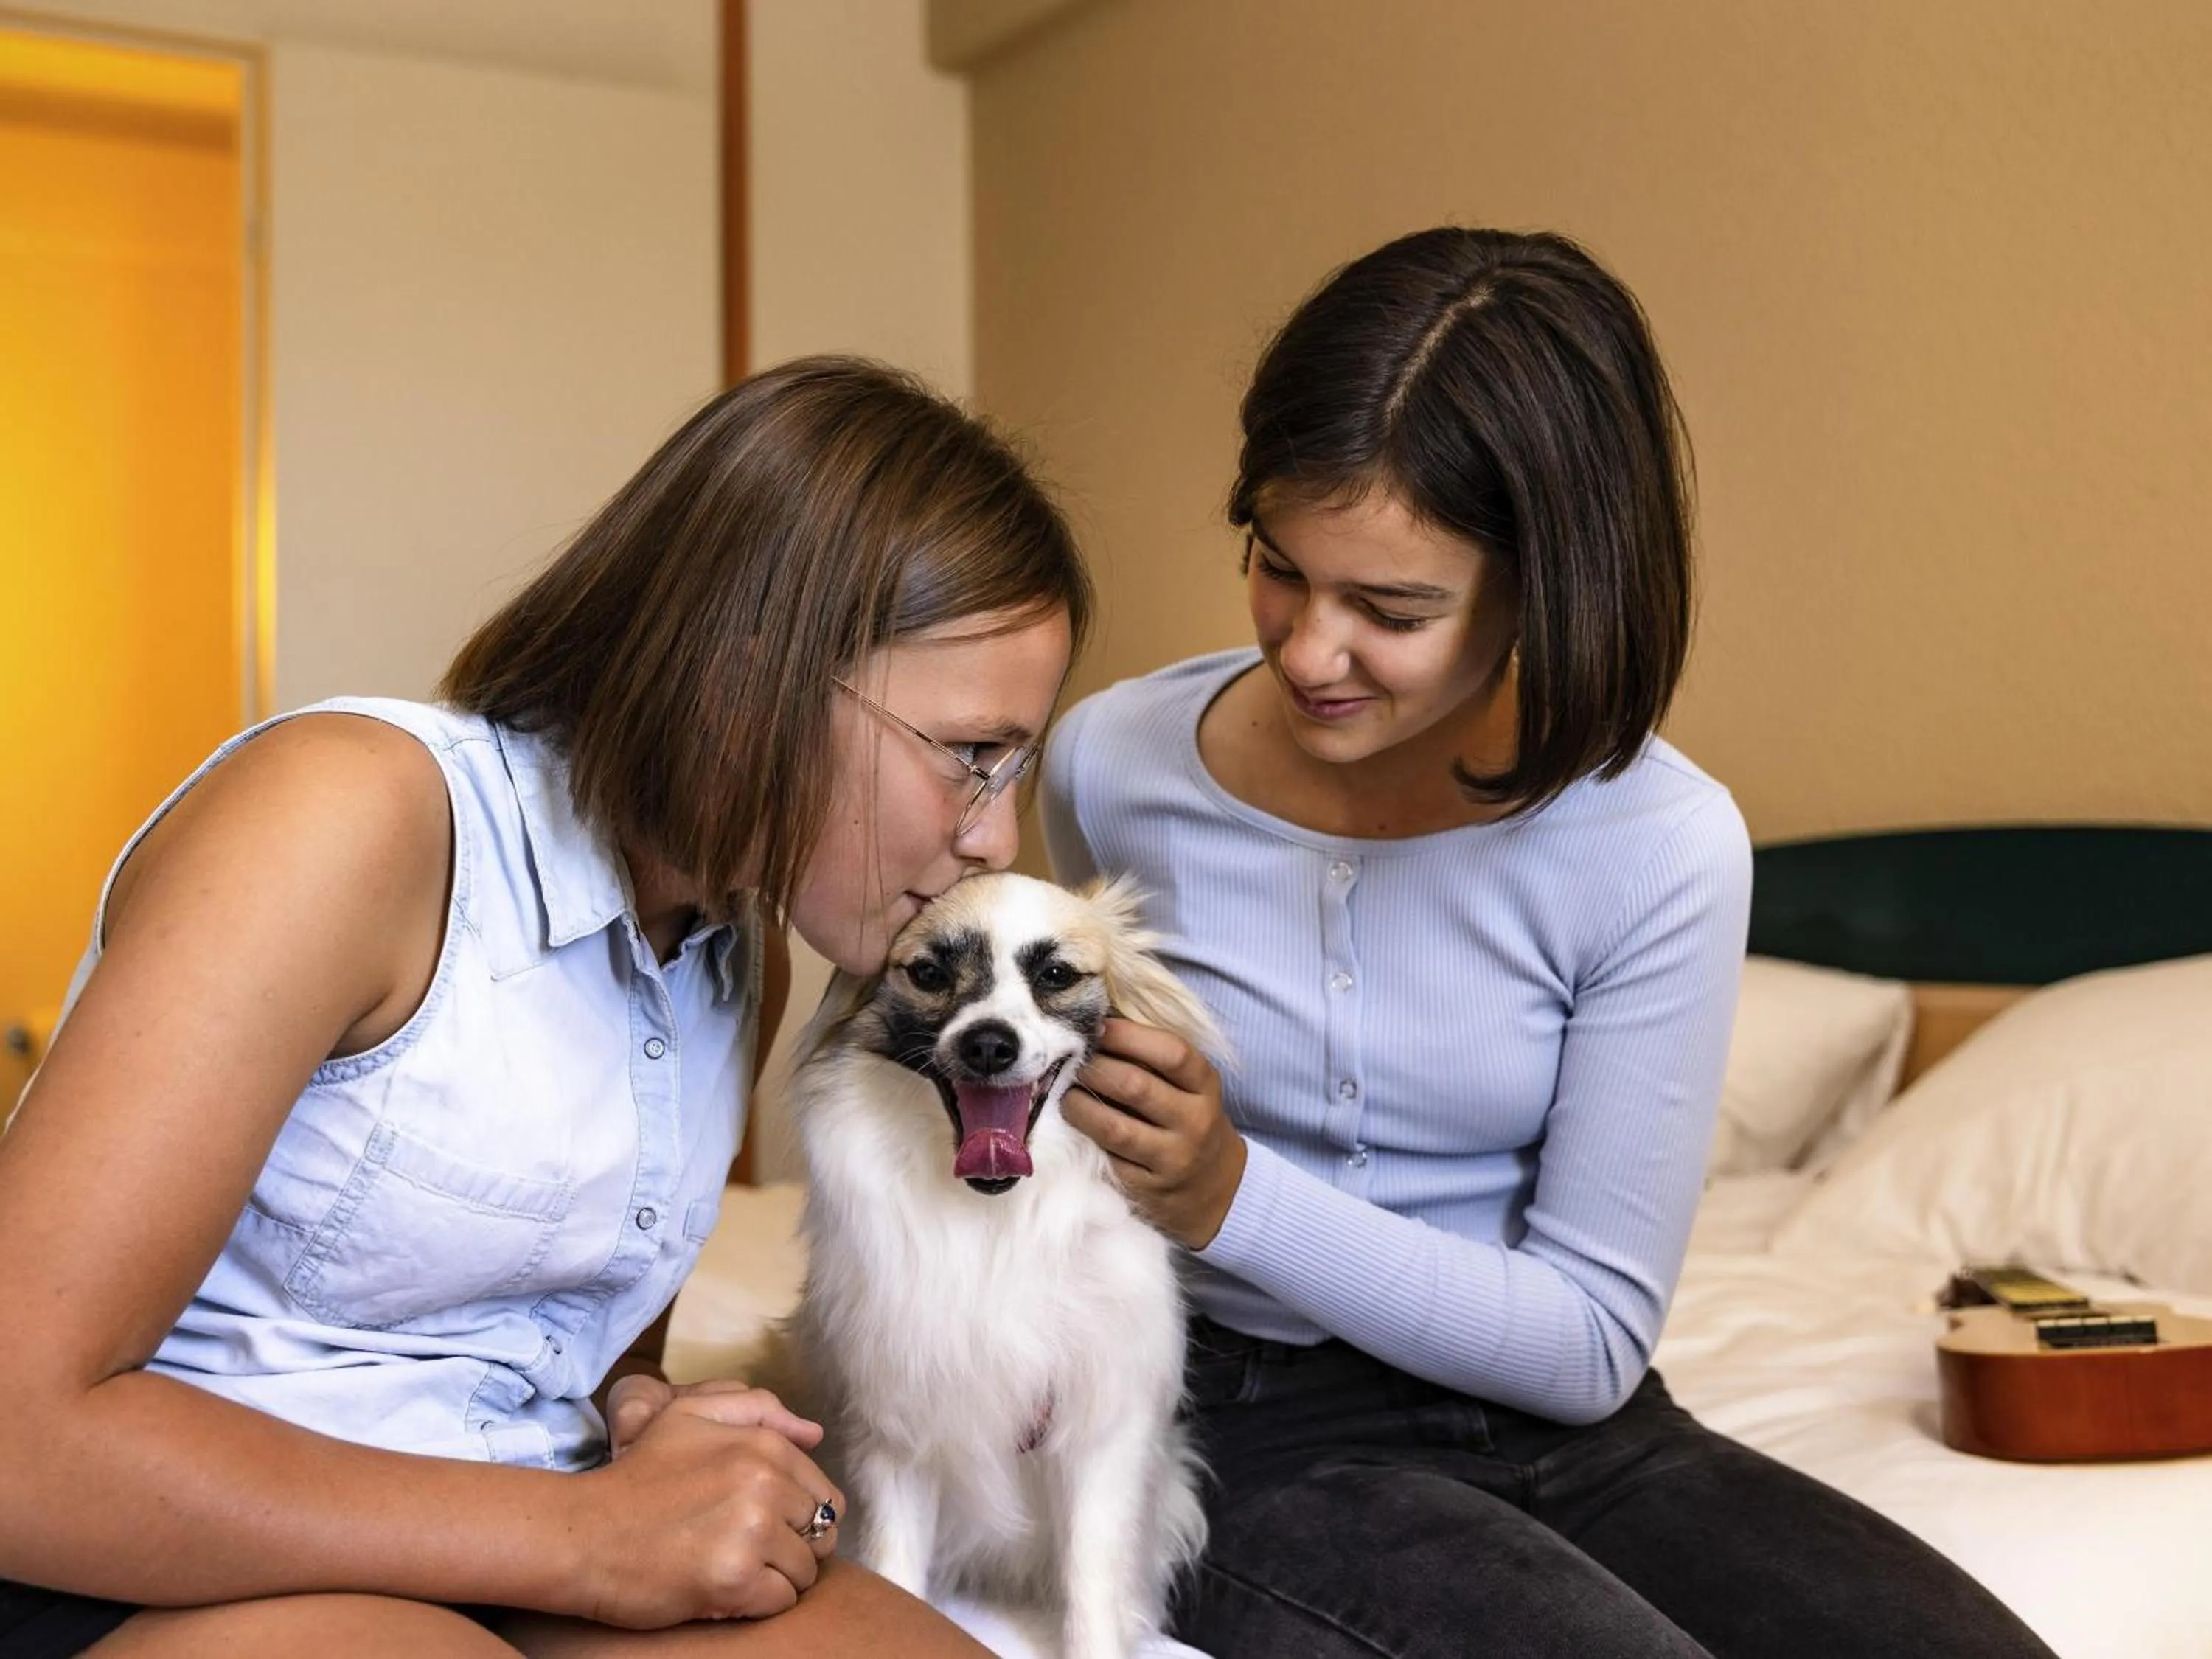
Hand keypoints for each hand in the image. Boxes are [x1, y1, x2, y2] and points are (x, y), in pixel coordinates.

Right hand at [572, 1389, 845, 1627]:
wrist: (581, 1533)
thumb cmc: (637, 1477)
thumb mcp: (688, 1415)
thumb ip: (755, 1408)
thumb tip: (814, 1433)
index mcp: (762, 1445)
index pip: (825, 1494)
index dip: (797, 1517)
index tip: (759, 1523)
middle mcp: (764, 1482)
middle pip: (821, 1533)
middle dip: (791, 1547)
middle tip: (743, 1549)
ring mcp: (750, 1531)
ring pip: (805, 1571)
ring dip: (774, 1578)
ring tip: (731, 1566)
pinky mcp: (733, 1579)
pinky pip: (781, 1601)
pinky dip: (757, 1603)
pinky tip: (722, 1588)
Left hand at [1061, 1017, 1246, 1248]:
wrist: (1216, 1185)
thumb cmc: (1190, 1118)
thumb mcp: (1190, 1086)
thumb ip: (1155, 1058)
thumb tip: (1100, 1024)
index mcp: (1206, 1086)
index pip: (1171, 1053)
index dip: (1129, 1035)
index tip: (1097, 1026)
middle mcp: (1195, 1121)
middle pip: (1136, 1086)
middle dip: (1095, 1069)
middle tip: (1072, 1062)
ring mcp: (1173, 1158)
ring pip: (1115, 1128)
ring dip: (1080, 1106)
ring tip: (1065, 1094)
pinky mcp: (1149, 1189)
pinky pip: (1110, 1160)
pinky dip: (1088, 1139)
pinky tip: (1076, 1126)